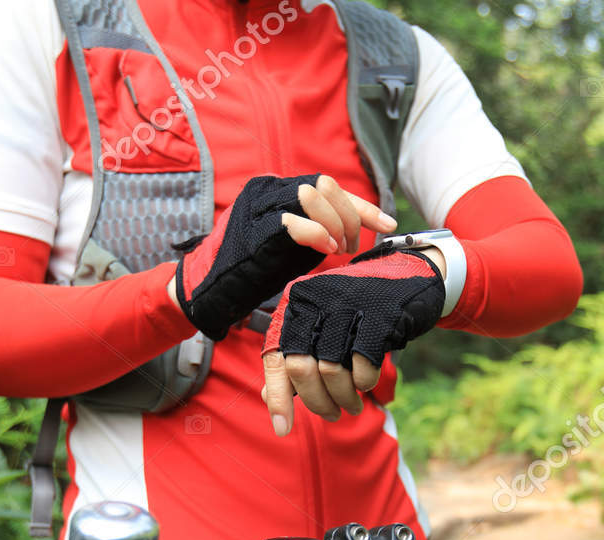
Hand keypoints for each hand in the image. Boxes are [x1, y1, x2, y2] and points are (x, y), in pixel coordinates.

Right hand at [171, 173, 394, 339]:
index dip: (362, 205)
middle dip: (349, 217)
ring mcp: (260, 206)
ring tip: (336, 251)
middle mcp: (268, 189)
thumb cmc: (257, 269)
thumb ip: (323, 226)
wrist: (215, 289)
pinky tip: (326, 250)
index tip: (388, 224)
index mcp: (279, 188)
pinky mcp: (254, 229)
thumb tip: (361, 223)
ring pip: (311, 196)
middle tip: (350, 247)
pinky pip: (294, 222)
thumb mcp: (298, 242)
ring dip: (334, 225)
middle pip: (324, 185)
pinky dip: (317, 234)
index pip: (329, 185)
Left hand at [260, 244, 445, 435]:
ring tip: (352, 406)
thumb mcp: (322, 328)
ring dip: (344, 398)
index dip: (278, 398)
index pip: (276, 357)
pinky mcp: (379, 314)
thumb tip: (268, 397)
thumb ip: (295, 358)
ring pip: (331, 371)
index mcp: (296, 303)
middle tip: (331, 414)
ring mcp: (347, 304)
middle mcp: (315, 299)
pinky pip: (363, 365)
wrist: (409, 277)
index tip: (282, 429)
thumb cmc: (360, 311)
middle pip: (301, 368)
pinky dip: (365, 383)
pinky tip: (368, 384)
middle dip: (317, 401)